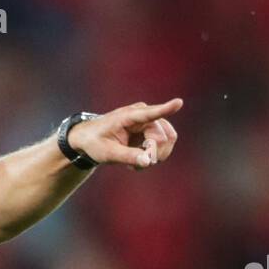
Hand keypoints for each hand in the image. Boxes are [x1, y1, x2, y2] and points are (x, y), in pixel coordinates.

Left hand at [67, 98, 181, 169]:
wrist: (89, 139)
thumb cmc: (95, 142)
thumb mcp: (108, 153)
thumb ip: (128, 156)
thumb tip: (148, 162)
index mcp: (128, 116)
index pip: (150, 113)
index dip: (166, 109)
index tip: (178, 103)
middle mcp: (143, 114)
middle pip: (163, 136)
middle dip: (153, 154)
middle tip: (135, 165)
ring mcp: (150, 121)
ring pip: (168, 140)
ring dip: (155, 156)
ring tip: (135, 163)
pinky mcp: (152, 130)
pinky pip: (163, 145)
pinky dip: (153, 156)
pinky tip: (137, 159)